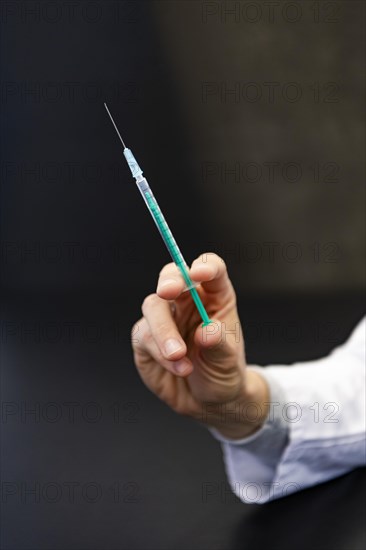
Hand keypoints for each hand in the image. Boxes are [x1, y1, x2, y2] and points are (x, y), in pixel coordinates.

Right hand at [131, 253, 268, 438]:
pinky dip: (159, 353)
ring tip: (179, 356)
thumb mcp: (228, 362)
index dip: (204, 266)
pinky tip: (178, 369)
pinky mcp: (146, 337)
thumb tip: (207, 330)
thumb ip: (219, 345)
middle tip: (167, 292)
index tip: (199, 274)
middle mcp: (188, 301)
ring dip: (163, 329)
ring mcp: (165, 317)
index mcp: (214, 297)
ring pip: (153, 305)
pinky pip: (144, 335)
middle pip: (173, 276)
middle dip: (169, 280)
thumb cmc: (223, 373)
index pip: (211, 270)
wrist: (206, 402)